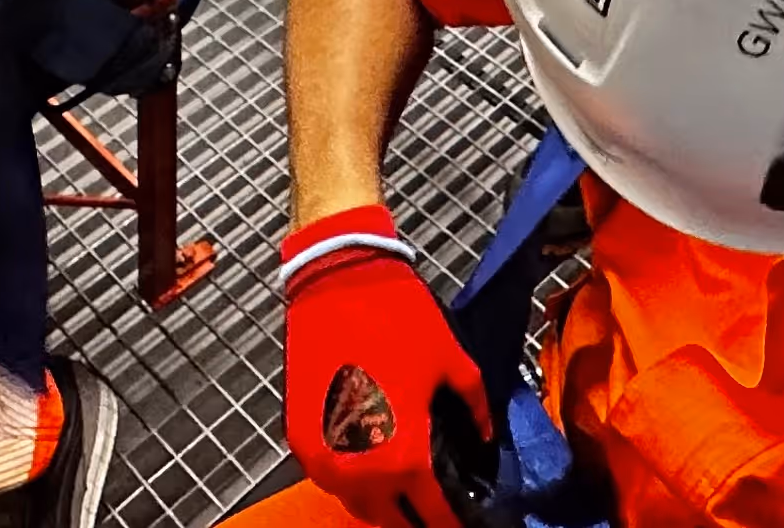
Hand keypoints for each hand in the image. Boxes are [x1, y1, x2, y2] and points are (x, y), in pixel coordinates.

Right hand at [282, 207, 490, 527]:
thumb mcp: (453, 363)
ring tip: (405, 488)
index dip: (453, 520)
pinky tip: (372, 464)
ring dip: (382, 502)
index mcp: (403, 456)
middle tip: (436, 503)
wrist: (337, 279)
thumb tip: (484, 438)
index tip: (467, 517)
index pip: (432, 513)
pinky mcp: (298, 438)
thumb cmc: (398, 317)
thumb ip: (475, 410)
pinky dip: (352, 479)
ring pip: (356, 503)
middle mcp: (359, 469)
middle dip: (417, 515)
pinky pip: (329, 477)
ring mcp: (321, 457)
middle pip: (391, 519)